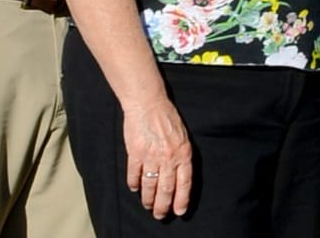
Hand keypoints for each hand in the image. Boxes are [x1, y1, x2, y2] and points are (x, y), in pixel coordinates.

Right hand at [121, 95, 194, 217]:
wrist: (148, 103)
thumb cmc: (168, 118)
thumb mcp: (183, 136)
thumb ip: (182, 156)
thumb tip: (182, 178)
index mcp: (183, 152)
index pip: (185, 182)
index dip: (182, 199)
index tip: (180, 211)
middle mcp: (168, 157)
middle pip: (166, 189)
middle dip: (163, 205)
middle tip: (160, 215)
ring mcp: (151, 156)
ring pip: (149, 185)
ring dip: (148, 199)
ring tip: (148, 206)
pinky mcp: (135, 153)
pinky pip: (134, 175)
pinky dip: (134, 184)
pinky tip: (134, 189)